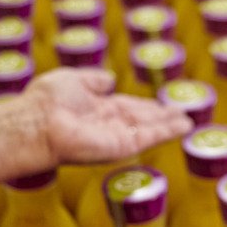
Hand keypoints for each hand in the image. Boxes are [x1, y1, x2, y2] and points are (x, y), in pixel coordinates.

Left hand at [21, 68, 193, 166]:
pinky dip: (167, 132)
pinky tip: (182, 127)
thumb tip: (109, 79)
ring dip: (169, 125)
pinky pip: (148, 137)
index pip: (128, 108)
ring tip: (188, 122)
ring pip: (149, 129)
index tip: (162, 106)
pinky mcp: (120, 146)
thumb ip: (93, 80)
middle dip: (162, 118)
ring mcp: (115, 137)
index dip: (147, 107)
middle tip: (182, 115)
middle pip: (142, 120)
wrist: (37, 122)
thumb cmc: (47, 101)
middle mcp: (108, 125)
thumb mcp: (73, 80)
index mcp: (96, 109)